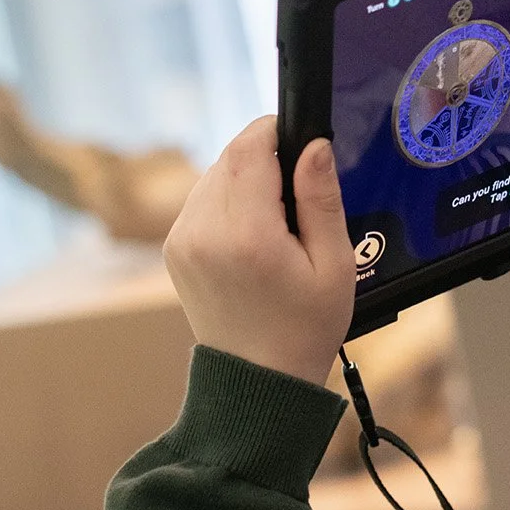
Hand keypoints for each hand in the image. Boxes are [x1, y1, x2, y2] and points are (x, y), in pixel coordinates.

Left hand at [163, 117, 355, 384]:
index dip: (276, 130)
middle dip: (266, 160)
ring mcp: (182, 240)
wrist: (258, 379)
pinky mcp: (174, 248)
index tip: (302, 143)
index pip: (249, 147)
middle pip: (231, 157)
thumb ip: (321, 198)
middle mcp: (203, 232)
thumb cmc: (305, 328)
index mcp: (246, 235)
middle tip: (298, 198)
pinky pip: (202, 200)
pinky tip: (252, 235)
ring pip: (214, 175)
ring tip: (276, 222)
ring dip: (246, 180)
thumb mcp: (334, 264)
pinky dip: (228, 202)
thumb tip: (314, 144)